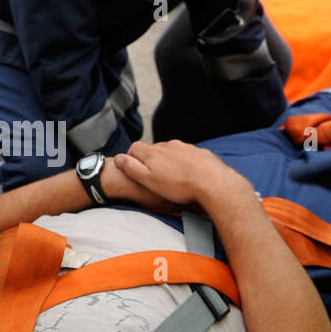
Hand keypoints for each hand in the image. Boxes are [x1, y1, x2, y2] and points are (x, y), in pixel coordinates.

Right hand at [112, 139, 242, 212]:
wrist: (212, 182)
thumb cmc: (179, 185)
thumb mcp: (148, 180)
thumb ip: (131, 168)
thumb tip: (118, 158)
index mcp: (153, 153)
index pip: (135, 148)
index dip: (131, 158)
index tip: (133, 168)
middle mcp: (168, 146)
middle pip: (153, 149)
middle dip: (150, 160)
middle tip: (153, 177)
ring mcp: (184, 147)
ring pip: (170, 152)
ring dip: (168, 161)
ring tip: (172, 178)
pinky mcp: (198, 152)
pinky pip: (186, 155)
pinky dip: (183, 163)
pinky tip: (187, 175)